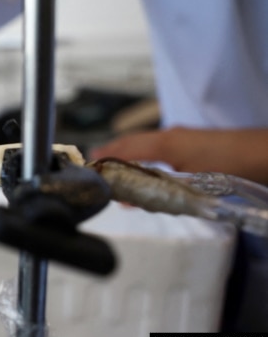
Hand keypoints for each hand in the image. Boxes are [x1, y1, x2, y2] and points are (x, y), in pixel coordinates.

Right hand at [90, 127, 267, 184]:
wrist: (266, 155)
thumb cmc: (232, 166)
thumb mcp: (190, 185)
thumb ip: (157, 192)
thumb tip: (130, 200)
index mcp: (164, 142)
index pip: (124, 147)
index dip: (104, 155)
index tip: (86, 165)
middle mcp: (169, 136)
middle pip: (131, 143)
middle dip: (112, 154)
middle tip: (97, 168)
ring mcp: (181, 138)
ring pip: (145, 145)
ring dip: (128, 156)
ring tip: (115, 171)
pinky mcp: (192, 144)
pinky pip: (158, 149)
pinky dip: (145, 158)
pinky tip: (148, 171)